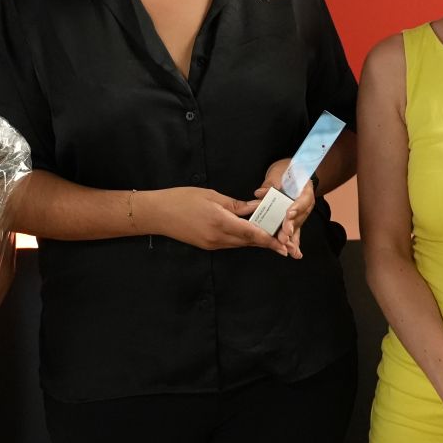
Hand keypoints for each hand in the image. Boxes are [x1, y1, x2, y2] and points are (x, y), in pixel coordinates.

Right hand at [143, 187, 287, 253]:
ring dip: (256, 240)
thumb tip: (256, 207)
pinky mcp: (208, 245)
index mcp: (221, 223)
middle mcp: (219, 238)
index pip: (252, 233)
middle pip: (249, 242)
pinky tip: (250, 233)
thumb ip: (236, 204)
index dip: (270, 239)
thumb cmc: (182, 200)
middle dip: (267, 241)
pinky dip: (243, 239)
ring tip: (272, 237)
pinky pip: (231, 243)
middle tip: (285, 240)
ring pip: (241, 244)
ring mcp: (213, 244)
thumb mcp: (212, 196)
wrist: (157, 214)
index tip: (285, 244)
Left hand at [253, 158, 317, 258]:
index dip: (296, 208)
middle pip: (299, 217)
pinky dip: (293, 243)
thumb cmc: (286, 171)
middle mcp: (305, 204)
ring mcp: (300, 214)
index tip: (289, 214)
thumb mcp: (279, 172)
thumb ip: (270, 184)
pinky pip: (293, 232)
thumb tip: (259, 194)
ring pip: (296, 228)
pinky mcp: (294, 221)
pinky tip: (296, 254)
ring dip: (292, 240)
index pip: (302, 200)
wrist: (293, 172)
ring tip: (291, 251)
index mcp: (305, 190)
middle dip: (291, 228)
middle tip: (284, 236)